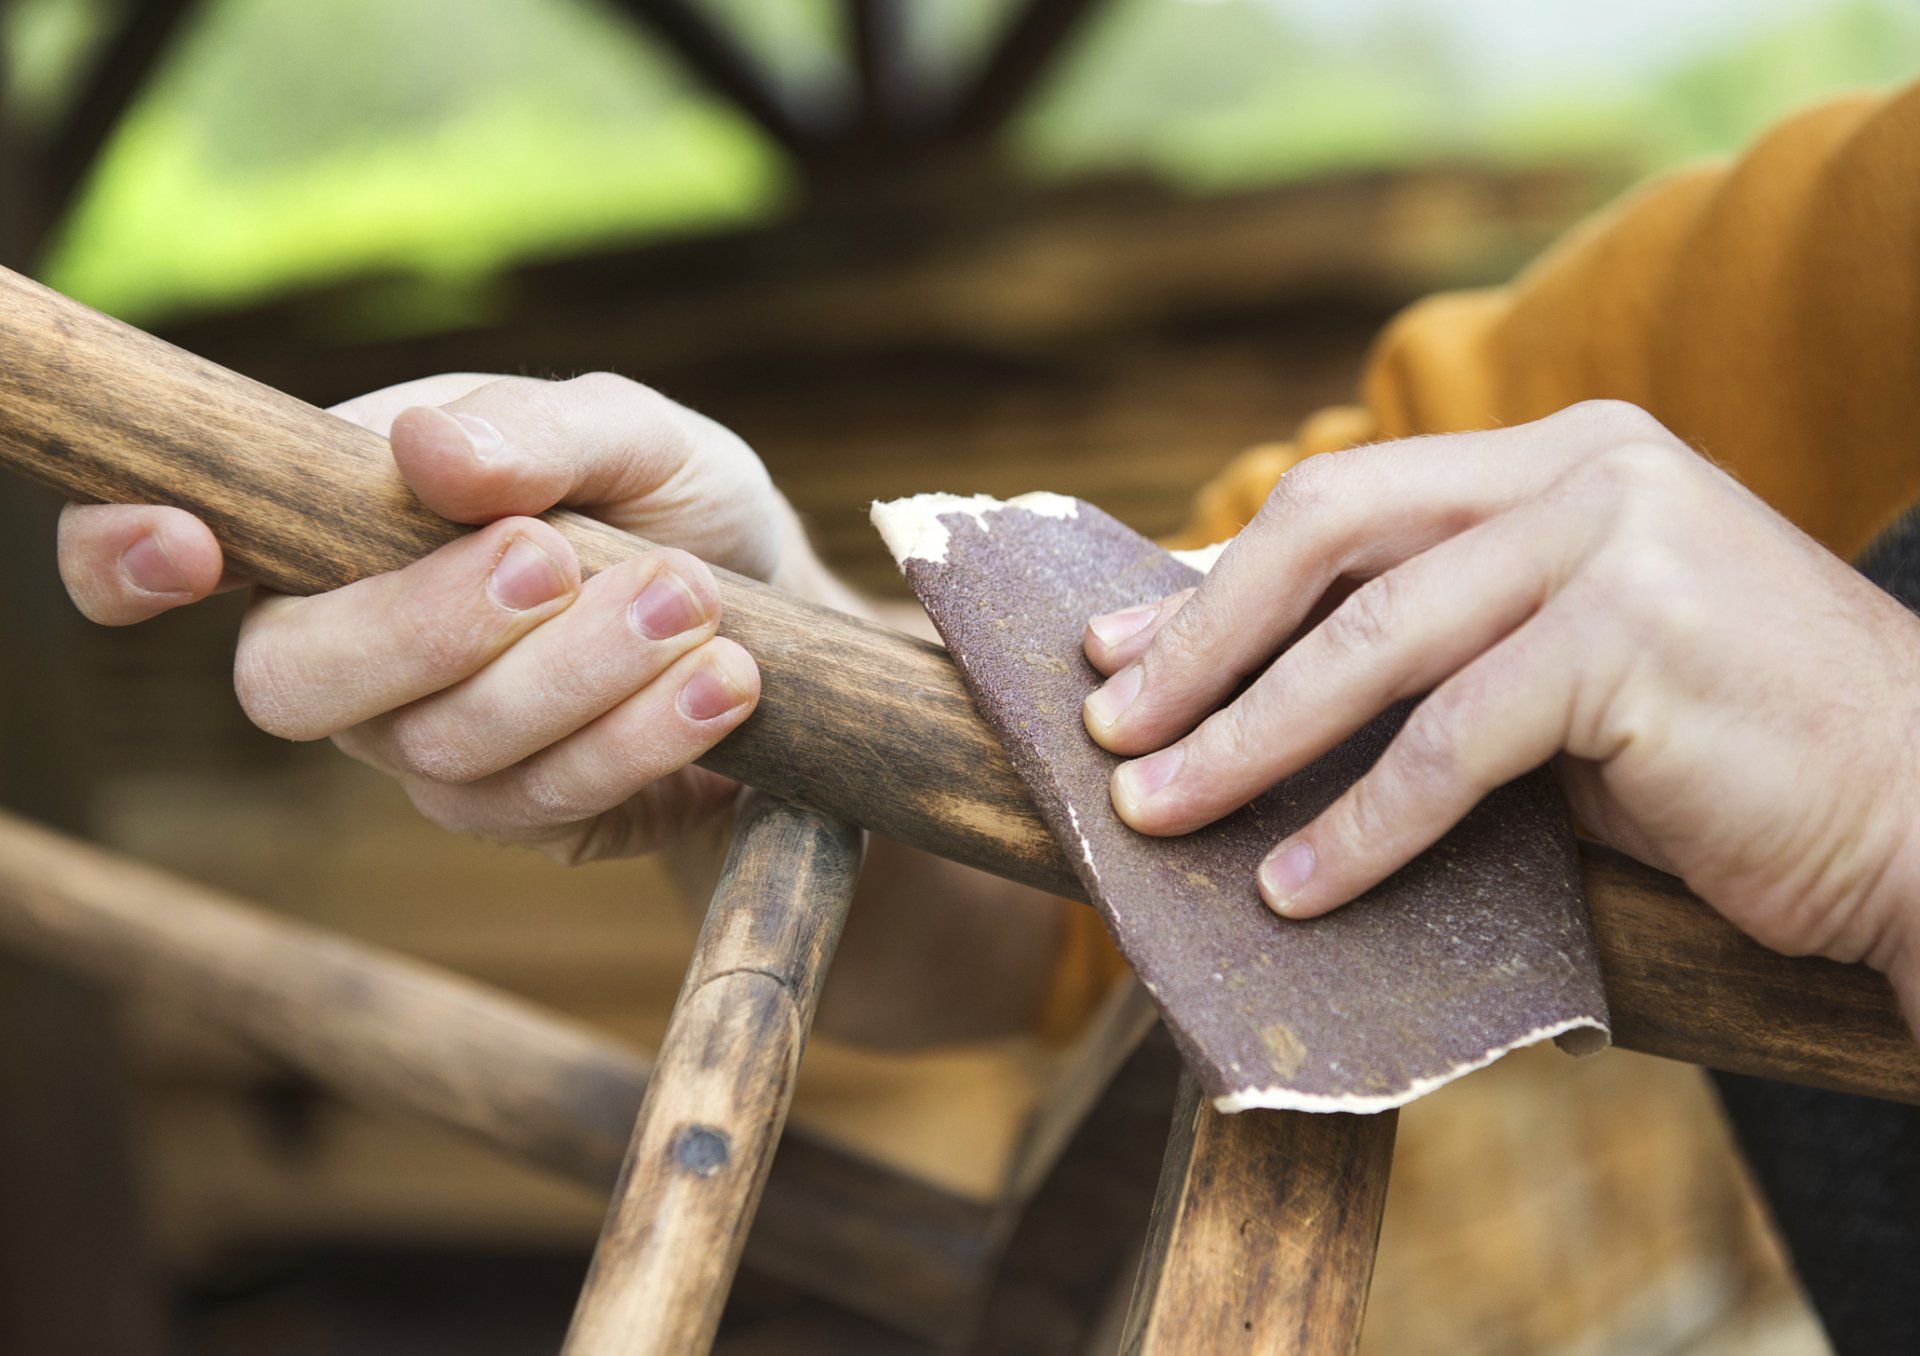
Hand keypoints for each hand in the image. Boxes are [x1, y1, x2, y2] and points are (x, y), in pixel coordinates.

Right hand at [55, 371, 826, 863]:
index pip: (166, 541)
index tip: (187, 546)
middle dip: (425, 624)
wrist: (781, 607)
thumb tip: (425, 448)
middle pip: (293, 681)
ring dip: (575, 673)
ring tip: (690, 600)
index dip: (122, 556)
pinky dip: (640, 734)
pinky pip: (545, 800)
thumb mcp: (633, 433)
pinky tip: (722, 681)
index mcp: (336, 517)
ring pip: (439, 747)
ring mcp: (427, 741)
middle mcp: (353, 641)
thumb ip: (537, 430)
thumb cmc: (674, 497)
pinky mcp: (521, 813)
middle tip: (553, 557)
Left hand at [1080, 401, 1919, 1023]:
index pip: (1342, 504)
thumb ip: (1441, 641)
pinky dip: (1360, 826)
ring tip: (1158, 812)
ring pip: (1371, 644)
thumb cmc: (1731, 753)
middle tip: (1107, 729)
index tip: (1115, 652)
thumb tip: (1257, 680)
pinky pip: (1451, 743)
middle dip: (1200, 644)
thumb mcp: (1565, 666)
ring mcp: (1617, 540)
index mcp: (1560, 454)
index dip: (1214, 581)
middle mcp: (1585, 467)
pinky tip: (1295, 889)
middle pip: (1328, 537)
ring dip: (1246, 741)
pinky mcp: (1637, 639)